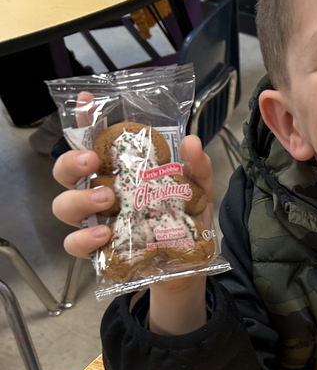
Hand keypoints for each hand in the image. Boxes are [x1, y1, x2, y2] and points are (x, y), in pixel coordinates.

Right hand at [52, 92, 215, 333]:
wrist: (188, 267)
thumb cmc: (186, 223)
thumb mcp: (199, 194)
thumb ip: (197, 169)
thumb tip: (192, 142)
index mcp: (121, 171)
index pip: (96, 140)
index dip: (85, 119)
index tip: (85, 101)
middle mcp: (100, 191)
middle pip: (66, 170)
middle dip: (71, 161)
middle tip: (93, 161)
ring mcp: (95, 221)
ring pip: (63, 205)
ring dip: (79, 198)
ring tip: (106, 199)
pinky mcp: (97, 251)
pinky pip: (74, 244)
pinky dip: (84, 238)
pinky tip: (105, 234)